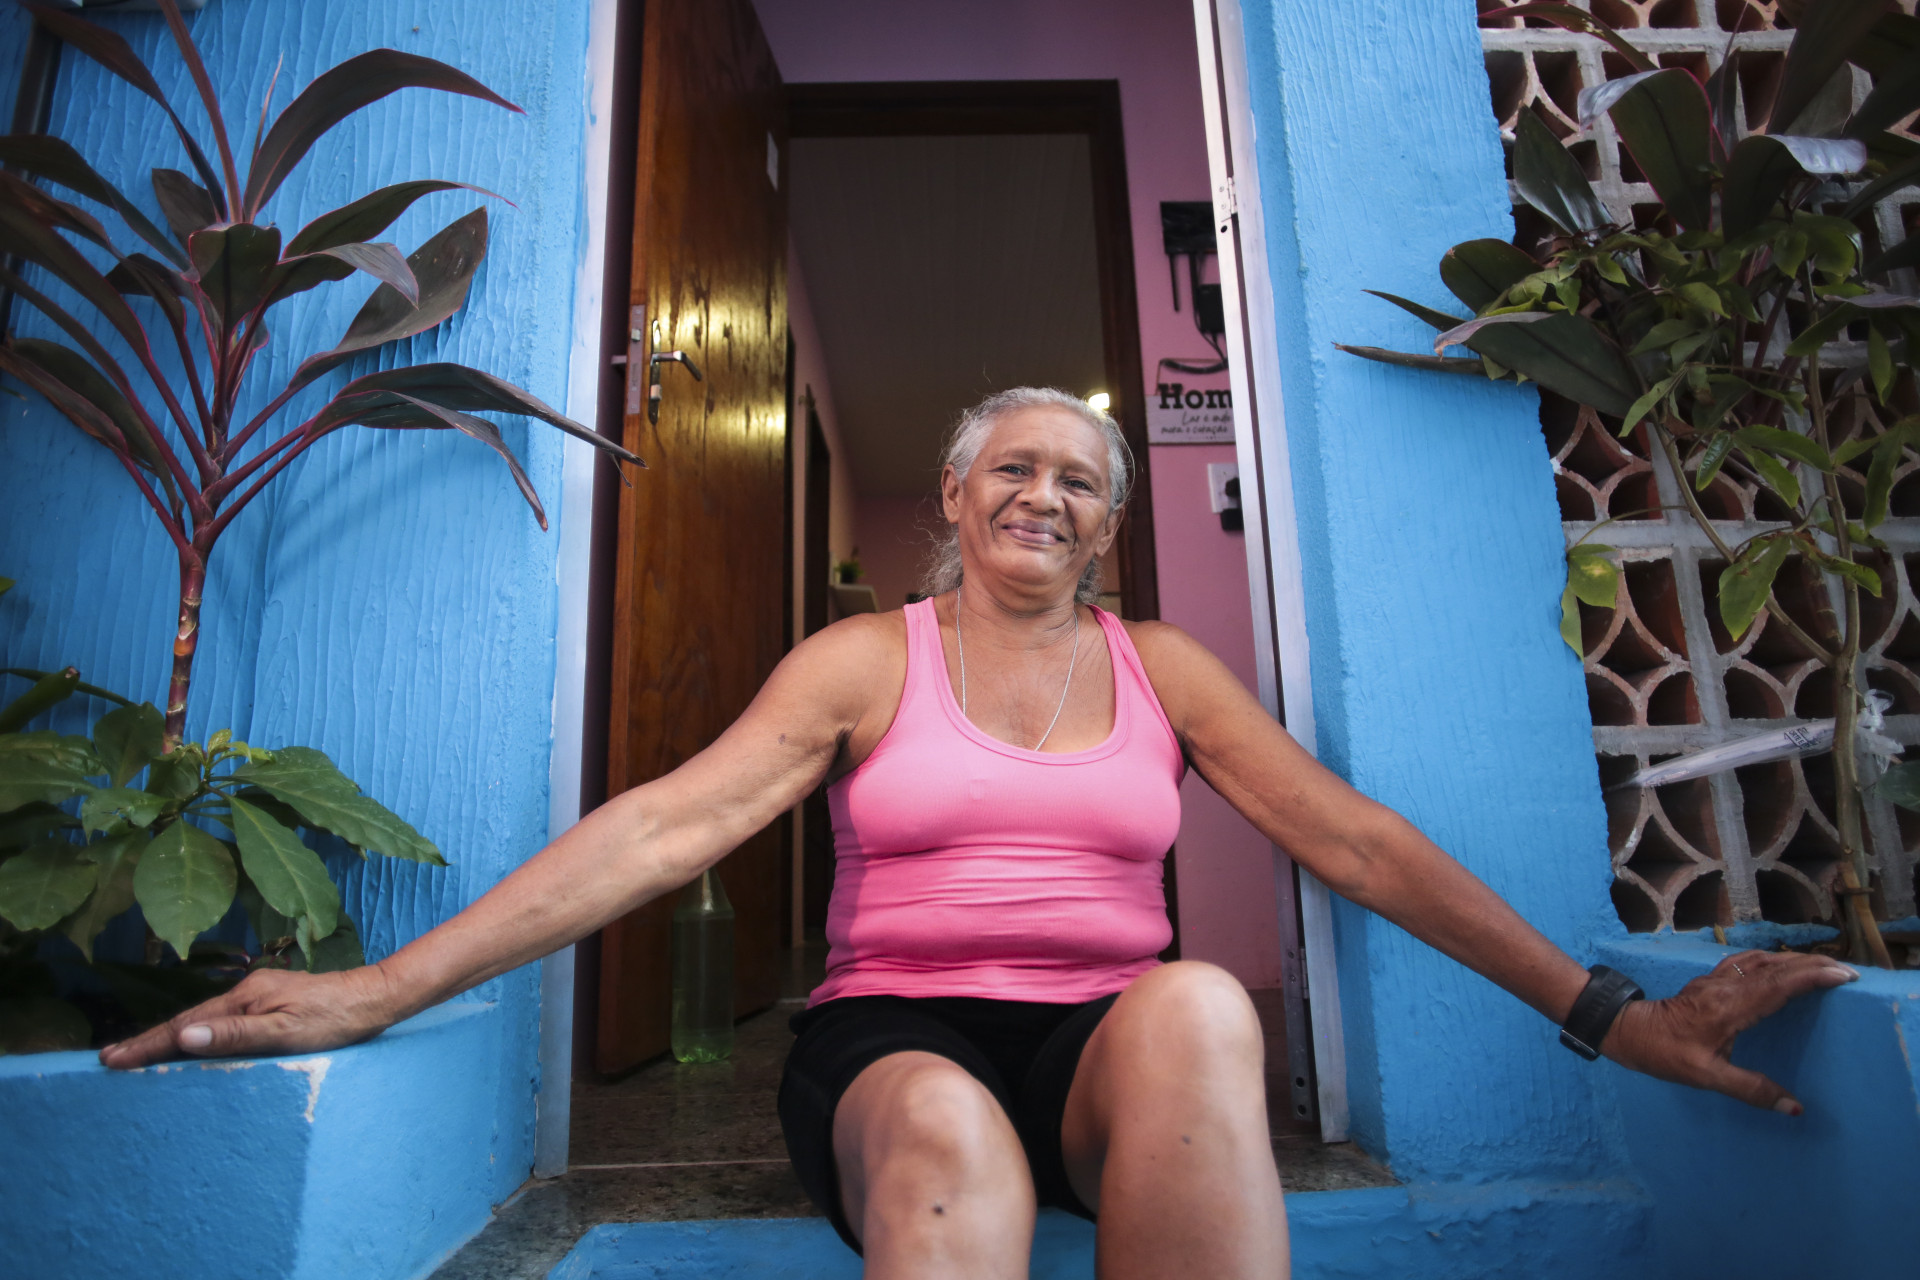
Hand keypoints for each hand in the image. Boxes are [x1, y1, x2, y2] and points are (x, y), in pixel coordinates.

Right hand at [98, 964, 400, 1069]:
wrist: (376, 998)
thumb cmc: (336, 1019)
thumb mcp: (286, 1033)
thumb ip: (235, 1036)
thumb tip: (183, 1038)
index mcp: (245, 997)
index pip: (185, 1026)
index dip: (148, 1045)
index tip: (111, 1060)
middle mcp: (248, 991)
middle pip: (189, 1020)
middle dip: (149, 1040)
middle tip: (110, 1060)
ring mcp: (261, 995)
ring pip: (206, 1020)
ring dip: (171, 1037)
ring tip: (140, 1054)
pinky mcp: (274, 1002)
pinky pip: (224, 1020)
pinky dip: (200, 1034)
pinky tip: (194, 1043)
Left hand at [1601, 950, 1856, 1113]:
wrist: (1627, 1030)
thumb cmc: (1665, 1054)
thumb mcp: (1707, 1077)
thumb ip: (1751, 1090)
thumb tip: (1794, 1107)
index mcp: (1730, 1007)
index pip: (1779, 985)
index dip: (1812, 978)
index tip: (1842, 975)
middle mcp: (1725, 987)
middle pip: (1775, 967)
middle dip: (1812, 966)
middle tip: (1846, 970)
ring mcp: (1715, 981)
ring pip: (1760, 961)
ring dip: (1793, 960)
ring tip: (1822, 967)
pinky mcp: (1707, 981)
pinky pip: (1745, 963)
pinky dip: (1769, 961)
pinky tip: (1777, 964)